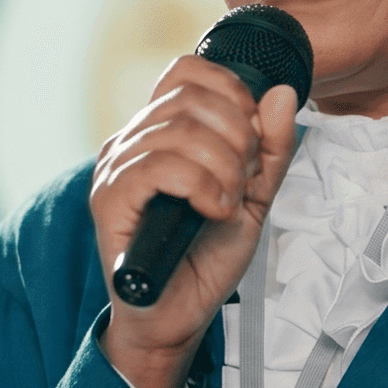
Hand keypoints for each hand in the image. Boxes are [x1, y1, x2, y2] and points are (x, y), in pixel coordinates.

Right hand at [90, 57, 300, 387]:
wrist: (180, 316)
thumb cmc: (205, 258)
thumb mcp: (253, 195)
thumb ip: (270, 147)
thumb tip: (278, 92)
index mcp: (157, 131)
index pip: (188, 72)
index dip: (231, 94)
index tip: (251, 140)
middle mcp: (129, 140)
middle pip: (192, 97)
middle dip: (237, 137)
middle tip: (242, 182)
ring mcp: (114, 167)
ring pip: (181, 130)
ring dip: (224, 168)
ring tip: (226, 205)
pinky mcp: (108, 198)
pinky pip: (161, 165)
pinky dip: (202, 185)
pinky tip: (211, 210)